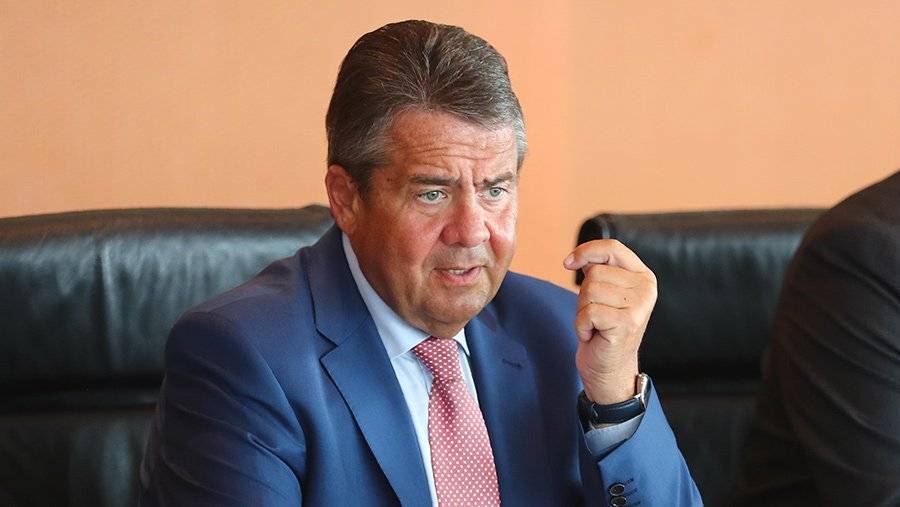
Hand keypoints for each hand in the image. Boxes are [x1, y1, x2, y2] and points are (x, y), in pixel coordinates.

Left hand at [564, 239, 656, 403]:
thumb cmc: (603, 326)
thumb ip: (598, 269)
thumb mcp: (603, 291)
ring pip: (590, 290)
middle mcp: (646, 289)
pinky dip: (582, 325)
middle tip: (595, 314)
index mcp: (643, 276)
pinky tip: (594, 334)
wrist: (609, 367)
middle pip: (596, 272)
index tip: (568, 263)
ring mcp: (639, 306)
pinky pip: (588, 312)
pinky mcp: (626, 323)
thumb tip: (576, 258)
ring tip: (596, 324)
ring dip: (583, 310)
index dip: (586, 251)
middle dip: (584, 294)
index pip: (612, 248)